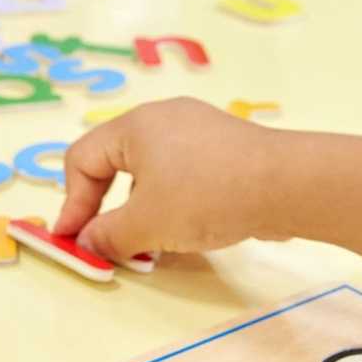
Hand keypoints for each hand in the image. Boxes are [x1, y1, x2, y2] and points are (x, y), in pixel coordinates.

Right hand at [53, 98, 288, 258]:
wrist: (289, 185)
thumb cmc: (206, 196)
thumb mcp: (145, 224)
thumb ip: (107, 236)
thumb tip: (88, 243)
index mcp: (134, 126)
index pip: (82, 160)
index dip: (72, 203)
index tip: (75, 240)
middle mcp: (163, 118)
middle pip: (115, 164)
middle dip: (106, 207)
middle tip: (107, 241)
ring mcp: (198, 130)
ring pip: (150, 172)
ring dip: (140, 210)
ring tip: (149, 242)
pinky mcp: (226, 148)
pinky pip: (183, 174)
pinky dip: (173, 203)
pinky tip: (188, 229)